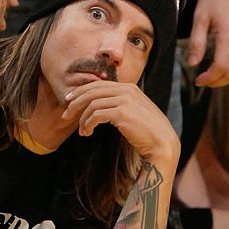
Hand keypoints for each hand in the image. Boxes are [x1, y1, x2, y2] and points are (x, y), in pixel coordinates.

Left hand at [63, 78, 178, 167]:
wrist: (162, 143)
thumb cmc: (147, 131)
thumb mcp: (133, 111)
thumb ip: (119, 104)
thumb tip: (98, 105)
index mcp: (129, 88)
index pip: (98, 85)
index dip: (80, 91)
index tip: (69, 100)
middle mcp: (127, 90)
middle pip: (92, 91)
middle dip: (75, 102)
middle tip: (66, 114)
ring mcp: (125, 100)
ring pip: (92, 104)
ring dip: (82, 119)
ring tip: (82, 131)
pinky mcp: (122, 113)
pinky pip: (96, 115)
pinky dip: (88, 124)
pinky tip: (88, 132)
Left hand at [187, 0, 228, 85]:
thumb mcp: (200, 16)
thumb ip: (196, 42)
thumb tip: (191, 63)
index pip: (221, 67)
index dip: (209, 78)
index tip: (198, 79)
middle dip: (218, 82)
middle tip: (203, 81)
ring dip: (227, 77)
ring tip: (211, 76)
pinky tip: (223, 65)